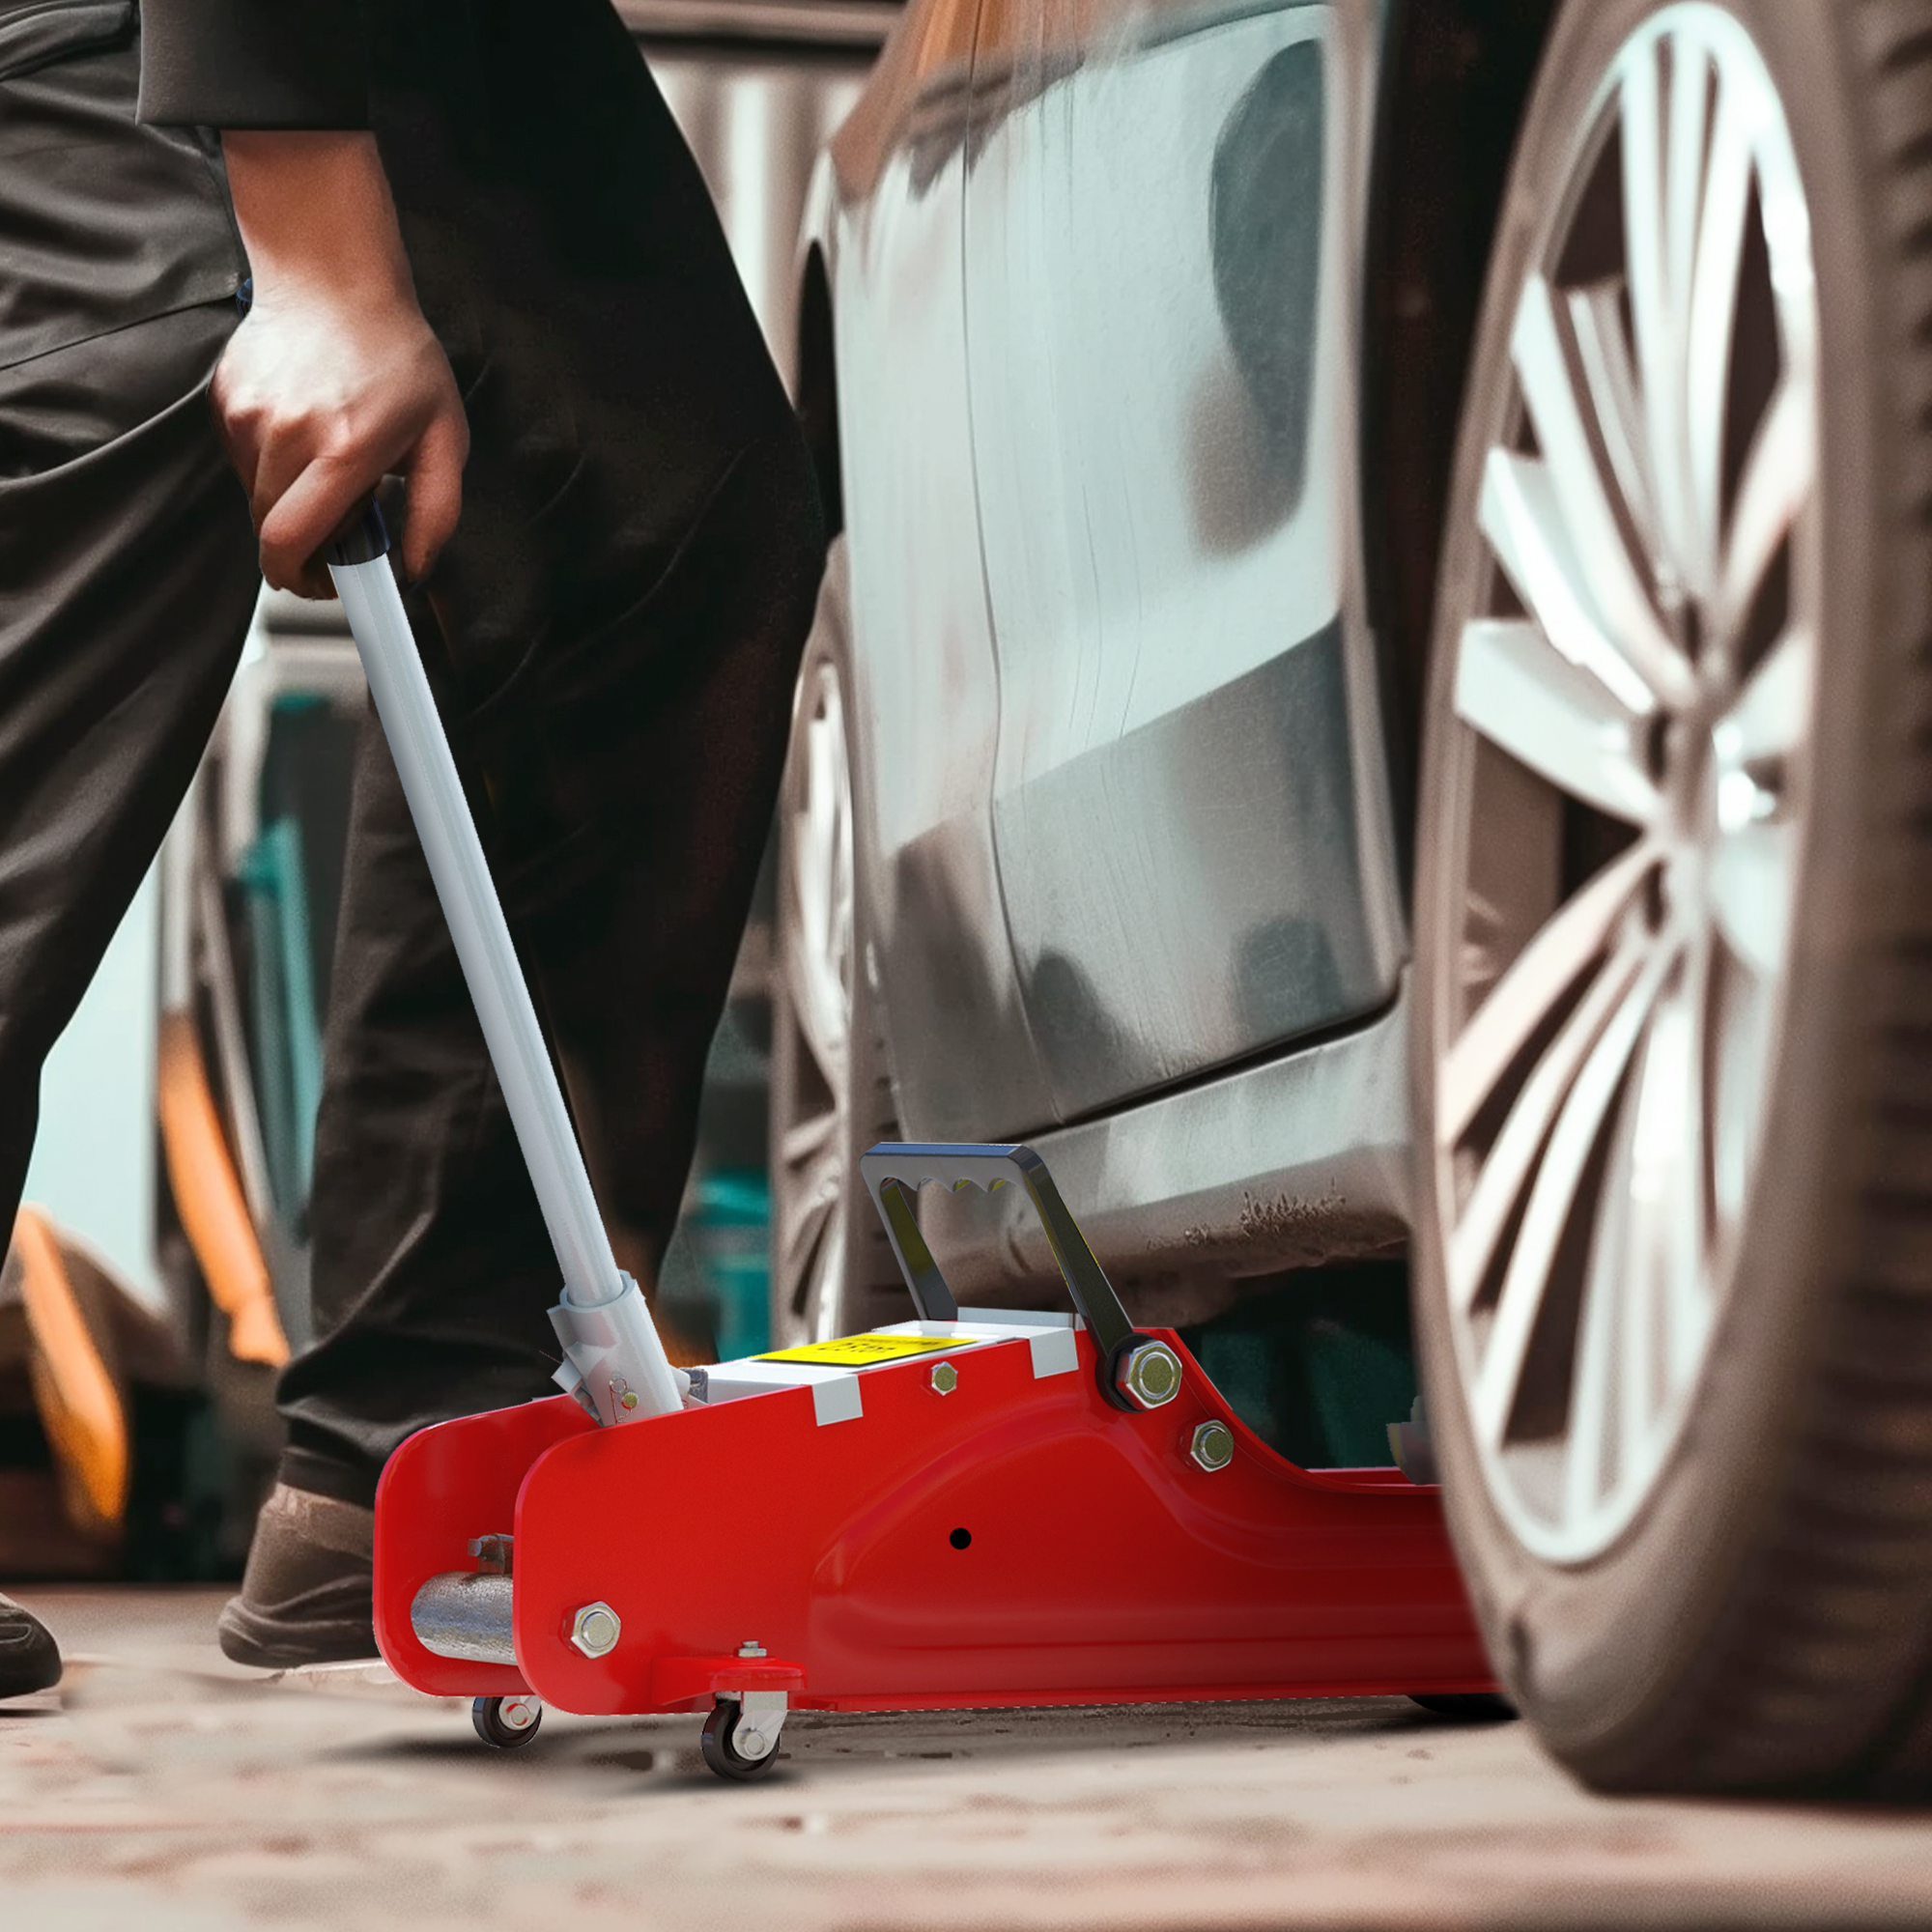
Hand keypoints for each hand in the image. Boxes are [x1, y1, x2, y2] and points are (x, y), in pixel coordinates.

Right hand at [213, 133, 467, 597]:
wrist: (333, 278)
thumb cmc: (399, 358)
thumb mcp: (445, 437)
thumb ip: (437, 512)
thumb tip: (415, 569)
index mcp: (343, 449)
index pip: (291, 543)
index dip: (303, 581)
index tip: (325, 585)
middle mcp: (286, 434)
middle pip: (271, 531)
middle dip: (306, 544)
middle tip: (345, 521)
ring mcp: (247, 415)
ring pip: (255, 499)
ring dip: (291, 501)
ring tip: (331, 462)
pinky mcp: (223, 401)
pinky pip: (242, 463)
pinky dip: (272, 466)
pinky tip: (305, 430)